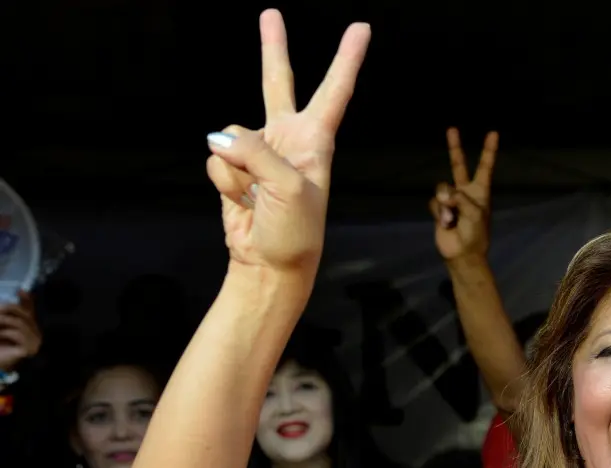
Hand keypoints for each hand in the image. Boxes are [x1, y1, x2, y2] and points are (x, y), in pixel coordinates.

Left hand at [0, 292, 40, 371]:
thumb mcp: (3, 324)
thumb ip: (9, 312)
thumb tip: (22, 290)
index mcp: (29, 327)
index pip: (31, 311)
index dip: (28, 300)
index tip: (20, 290)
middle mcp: (36, 334)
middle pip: (25, 315)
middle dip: (8, 310)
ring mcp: (35, 343)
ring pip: (21, 323)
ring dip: (3, 321)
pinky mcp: (29, 349)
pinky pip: (18, 334)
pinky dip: (5, 332)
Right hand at [204, 10, 370, 282]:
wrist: (270, 266)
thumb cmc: (295, 232)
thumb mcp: (288, 189)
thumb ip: (255, 154)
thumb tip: (219, 139)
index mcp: (316, 141)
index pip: (334, 91)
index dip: (347, 59)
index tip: (362, 29)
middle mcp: (288, 140)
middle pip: (278, 83)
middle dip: (273, 49)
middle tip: (271, 13)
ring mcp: (259, 154)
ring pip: (231, 136)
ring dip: (237, 169)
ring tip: (257, 199)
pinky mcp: (234, 170)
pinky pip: (216, 160)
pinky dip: (223, 182)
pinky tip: (242, 202)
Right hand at [431, 129, 498, 263]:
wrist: (462, 253)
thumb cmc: (476, 234)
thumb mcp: (474, 214)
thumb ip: (460, 199)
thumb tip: (444, 195)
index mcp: (480, 191)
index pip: (485, 167)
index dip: (489, 151)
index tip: (493, 133)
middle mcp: (465, 191)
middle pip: (458, 165)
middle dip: (455, 147)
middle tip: (452, 129)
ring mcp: (451, 200)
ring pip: (442, 188)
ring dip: (445, 203)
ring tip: (452, 219)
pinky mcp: (439, 209)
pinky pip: (435, 203)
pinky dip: (440, 213)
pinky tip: (446, 224)